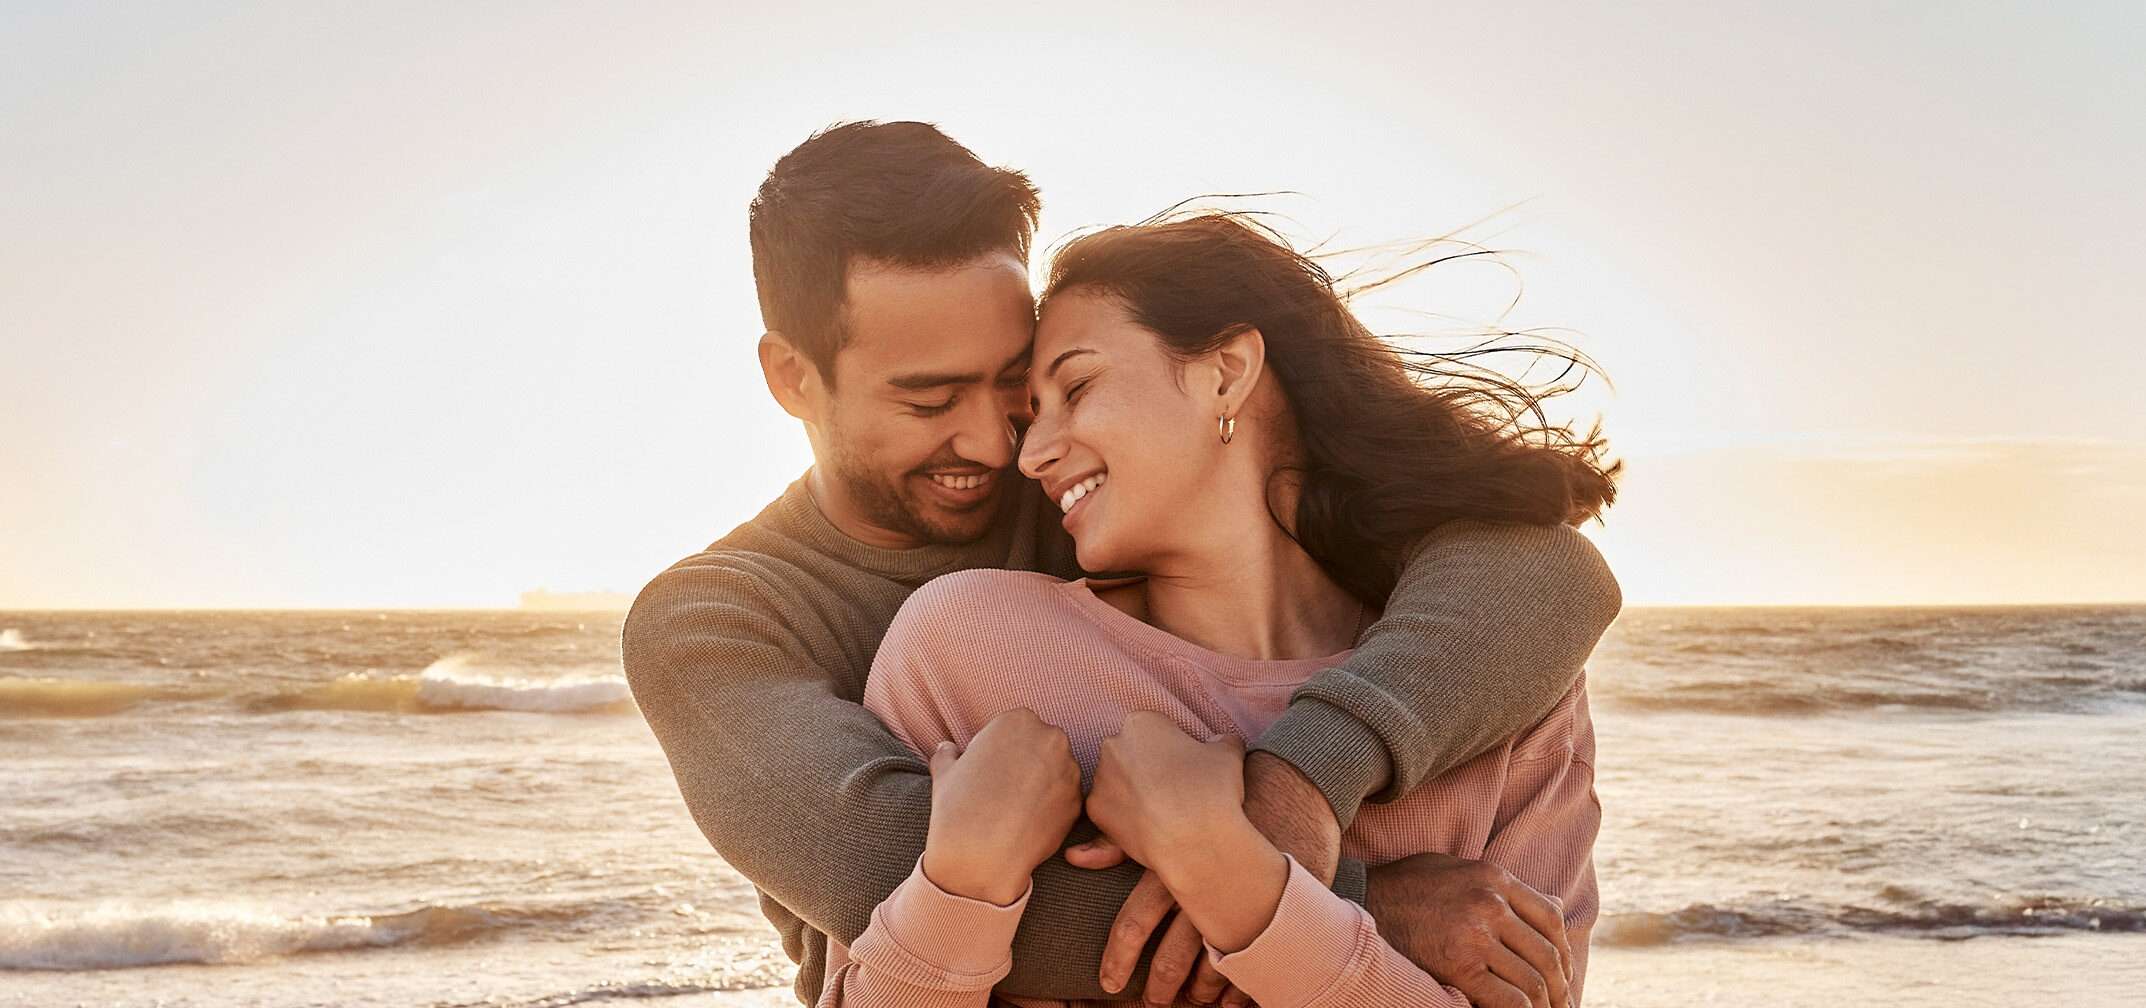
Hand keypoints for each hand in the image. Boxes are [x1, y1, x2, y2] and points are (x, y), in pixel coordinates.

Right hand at [920, 707, 1082, 905]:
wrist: (980, 854)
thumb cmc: (958, 808)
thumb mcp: (944, 773)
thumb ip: (948, 754)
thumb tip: (947, 748)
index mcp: (1018, 720)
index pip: (1016, 729)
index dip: (1001, 752)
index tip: (990, 772)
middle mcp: (1050, 738)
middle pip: (1041, 747)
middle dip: (1027, 764)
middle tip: (1004, 791)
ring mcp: (1069, 770)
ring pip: (1056, 773)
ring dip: (1041, 786)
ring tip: (1015, 810)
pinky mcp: (1077, 801)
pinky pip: (1064, 800)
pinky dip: (1050, 809)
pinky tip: (1028, 824)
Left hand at [1071, 751, 1340, 1005]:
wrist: (1289, 788)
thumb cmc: (1218, 793)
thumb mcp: (1167, 806)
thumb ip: (1120, 838)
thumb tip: (1076, 857)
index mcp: (1169, 869)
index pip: (1134, 924)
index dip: (1118, 958)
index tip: (1109, 983)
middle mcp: (1199, 893)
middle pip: (1172, 957)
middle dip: (1159, 987)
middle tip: (1152, 1003)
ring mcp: (1236, 906)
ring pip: (1210, 968)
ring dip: (1200, 990)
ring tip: (1195, 1001)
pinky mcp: (1269, 914)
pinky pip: (1251, 964)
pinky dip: (1239, 989)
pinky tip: (1232, 1001)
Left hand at [1083, 711, 1250, 874]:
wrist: (1196, 840)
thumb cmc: (1212, 790)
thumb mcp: (1229, 753)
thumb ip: (1221, 741)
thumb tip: (1220, 742)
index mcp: (1141, 722)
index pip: (1156, 729)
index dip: (1173, 748)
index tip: (1187, 767)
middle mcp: (1113, 745)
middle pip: (1132, 753)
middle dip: (1148, 768)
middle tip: (1176, 790)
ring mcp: (1100, 778)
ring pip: (1118, 782)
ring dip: (1135, 792)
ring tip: (1165, 812)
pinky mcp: (1095, 811)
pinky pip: (1112, 810)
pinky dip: (1127, 817)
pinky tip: (1151, 827)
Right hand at [1366, 852, 1574, 1007]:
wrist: (1360, 900)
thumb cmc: (1405, 886)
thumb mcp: (1455, 868)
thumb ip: (1500, 885)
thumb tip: (1551, 905)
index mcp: (1494, 877)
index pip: (1551, 918)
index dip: (1564, 951)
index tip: (1564, 972)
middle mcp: (1490, 904)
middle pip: (1546, 954)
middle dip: (1560, 986)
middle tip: (1562, 1004)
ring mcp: (1475, 936)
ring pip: (1532, 981)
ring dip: (1545, 1005)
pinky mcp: (1458, 967)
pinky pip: (1508, 999)